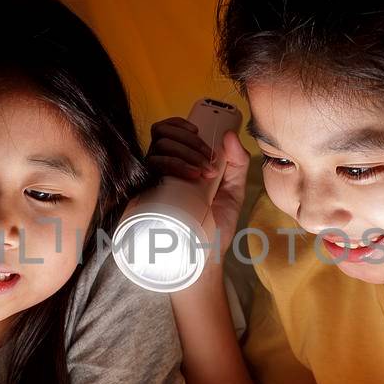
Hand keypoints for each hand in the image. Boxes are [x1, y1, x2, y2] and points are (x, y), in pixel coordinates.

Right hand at [147, 117, 252, 242]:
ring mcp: (152, 183)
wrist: (202, 259)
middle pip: (163, 135)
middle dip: (191, 142)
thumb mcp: (234, 192)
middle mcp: (162, 171)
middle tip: (211, 163)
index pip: (166, 132)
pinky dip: (175, 165)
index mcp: (178, 165)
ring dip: (186, 153)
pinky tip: (193, 176)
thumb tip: (231, 135)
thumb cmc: (214, 227)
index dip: (178, 124)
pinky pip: (151, 168)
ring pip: (158, 147)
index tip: (198, 131)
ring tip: (205, 173)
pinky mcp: (145, 196)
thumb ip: (238, 163)